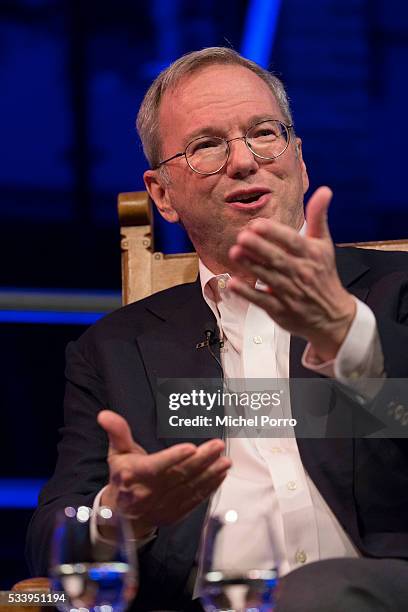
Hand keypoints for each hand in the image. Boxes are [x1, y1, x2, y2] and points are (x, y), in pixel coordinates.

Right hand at [97, 410, 230, 537]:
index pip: (155, 467)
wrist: (122, 515)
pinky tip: (220, 475)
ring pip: (190, 488)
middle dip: (201, 460)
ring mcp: (163, 505)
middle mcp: (148, 493)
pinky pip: (195, 500)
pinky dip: (210, 487)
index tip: (190, 448)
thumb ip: (117, 432)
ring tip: (225, 460)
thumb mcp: (117, 452)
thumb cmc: (122, 476)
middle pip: (178, 475)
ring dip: (210, 474)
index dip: (173, 458)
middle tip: (217, 446)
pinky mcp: (175, 513)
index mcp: (133, 476)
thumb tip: (104, 414)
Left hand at [228, 186, 355, 361]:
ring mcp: (290, 293)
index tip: (258, 224)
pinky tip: (233, 283)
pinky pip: (262, 301)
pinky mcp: (280, 310)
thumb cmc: (323, 276)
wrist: (332, 316)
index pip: (293, 242)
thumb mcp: (324, 245)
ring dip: (251, 266)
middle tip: (242, 236)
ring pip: (268, 277)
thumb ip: (319, 218)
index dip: (275, 233)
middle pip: (278, 259)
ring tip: (234, 252)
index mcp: (312, 256)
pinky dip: (248, 293)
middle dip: (259, 248)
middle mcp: (301, 273)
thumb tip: (324, 190)